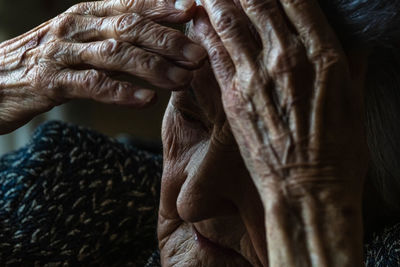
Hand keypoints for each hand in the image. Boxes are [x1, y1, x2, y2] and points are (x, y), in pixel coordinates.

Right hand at [0, 0, 205, 133]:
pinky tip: (146, 100)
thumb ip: (110, 36)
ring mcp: (61, 53)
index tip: (192, 11)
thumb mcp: (77, 39)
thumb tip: (154, 39)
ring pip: (115, 55)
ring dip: (153, 68)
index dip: (162, 6)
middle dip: (167, 41)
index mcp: (85, 15)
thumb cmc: (43, 61)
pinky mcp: (50, 82)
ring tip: (181, 80)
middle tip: (198, 55)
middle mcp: (75, 27)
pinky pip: (92, 85)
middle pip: (129, 28)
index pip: (129, 4)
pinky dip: (122, 92)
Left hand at [192, 0, 368, 265]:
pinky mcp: (234, 97)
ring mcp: (257, 77)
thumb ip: (352, 67)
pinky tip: (197, 21)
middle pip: (261, 4)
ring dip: (218, 1)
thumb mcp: (356, 104)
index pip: (298, 1)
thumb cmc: (338, 153)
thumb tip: (351, 43)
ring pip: (232, 24)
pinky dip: (205, 33)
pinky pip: (215, 55)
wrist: (307, 190)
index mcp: (325, 56)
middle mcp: (289, 59)